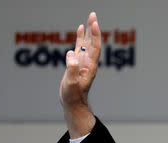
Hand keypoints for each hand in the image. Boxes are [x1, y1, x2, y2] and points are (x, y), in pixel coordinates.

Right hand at [59, 12, 100, 137]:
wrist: (73, 103)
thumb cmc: (73, 96)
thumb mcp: (71, 84)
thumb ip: (72, 69)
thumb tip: (71, 54)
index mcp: (90, 67)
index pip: (95, 48)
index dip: (95, 36)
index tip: (94, 24)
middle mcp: (89, 63)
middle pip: (93, 42)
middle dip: (93, 29)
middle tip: (93, 15)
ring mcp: (83, 62)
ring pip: (87, 43)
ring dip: (88, 31)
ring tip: (89, 19)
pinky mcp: (77, 63)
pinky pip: (80, 47)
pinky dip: (81, 38)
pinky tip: (80, 29)